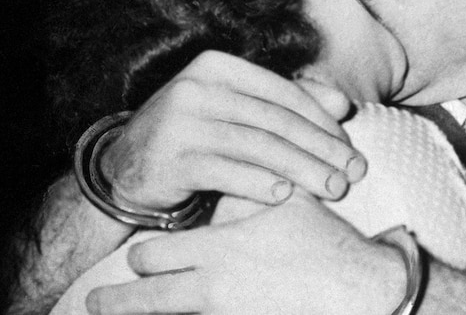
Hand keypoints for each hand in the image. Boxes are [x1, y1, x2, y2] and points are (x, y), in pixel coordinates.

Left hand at [85, 192, 405, 314]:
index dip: (140, 257)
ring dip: (137, 314)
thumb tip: (222, 170)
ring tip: (105, 314)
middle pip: (145, 299)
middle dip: (125, 298)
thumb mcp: (284, 202)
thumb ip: (248, 184)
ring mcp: (227, 314)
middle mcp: (213, 287)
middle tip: (101, 301)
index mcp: (218, 249)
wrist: (359, 286)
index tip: (134, 259)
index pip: (151, 256)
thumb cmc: (322, 239)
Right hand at [101, 50, 366, 209]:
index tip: (350, 148)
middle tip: (353, 173)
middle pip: (275, 121)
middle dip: (321, 149)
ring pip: (257, 146)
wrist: (126, 167)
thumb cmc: (196, 137)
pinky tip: (286, 196)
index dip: (323, 122)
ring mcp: (180, 121)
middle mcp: (196, 87)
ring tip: (333, 188)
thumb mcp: (238, 111)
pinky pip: (226, 172)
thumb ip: (287, 104)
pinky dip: (260, 184)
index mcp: (218, 66)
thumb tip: (343, 105)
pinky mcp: (169, 158)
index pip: (284, 93)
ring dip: (302, 169)